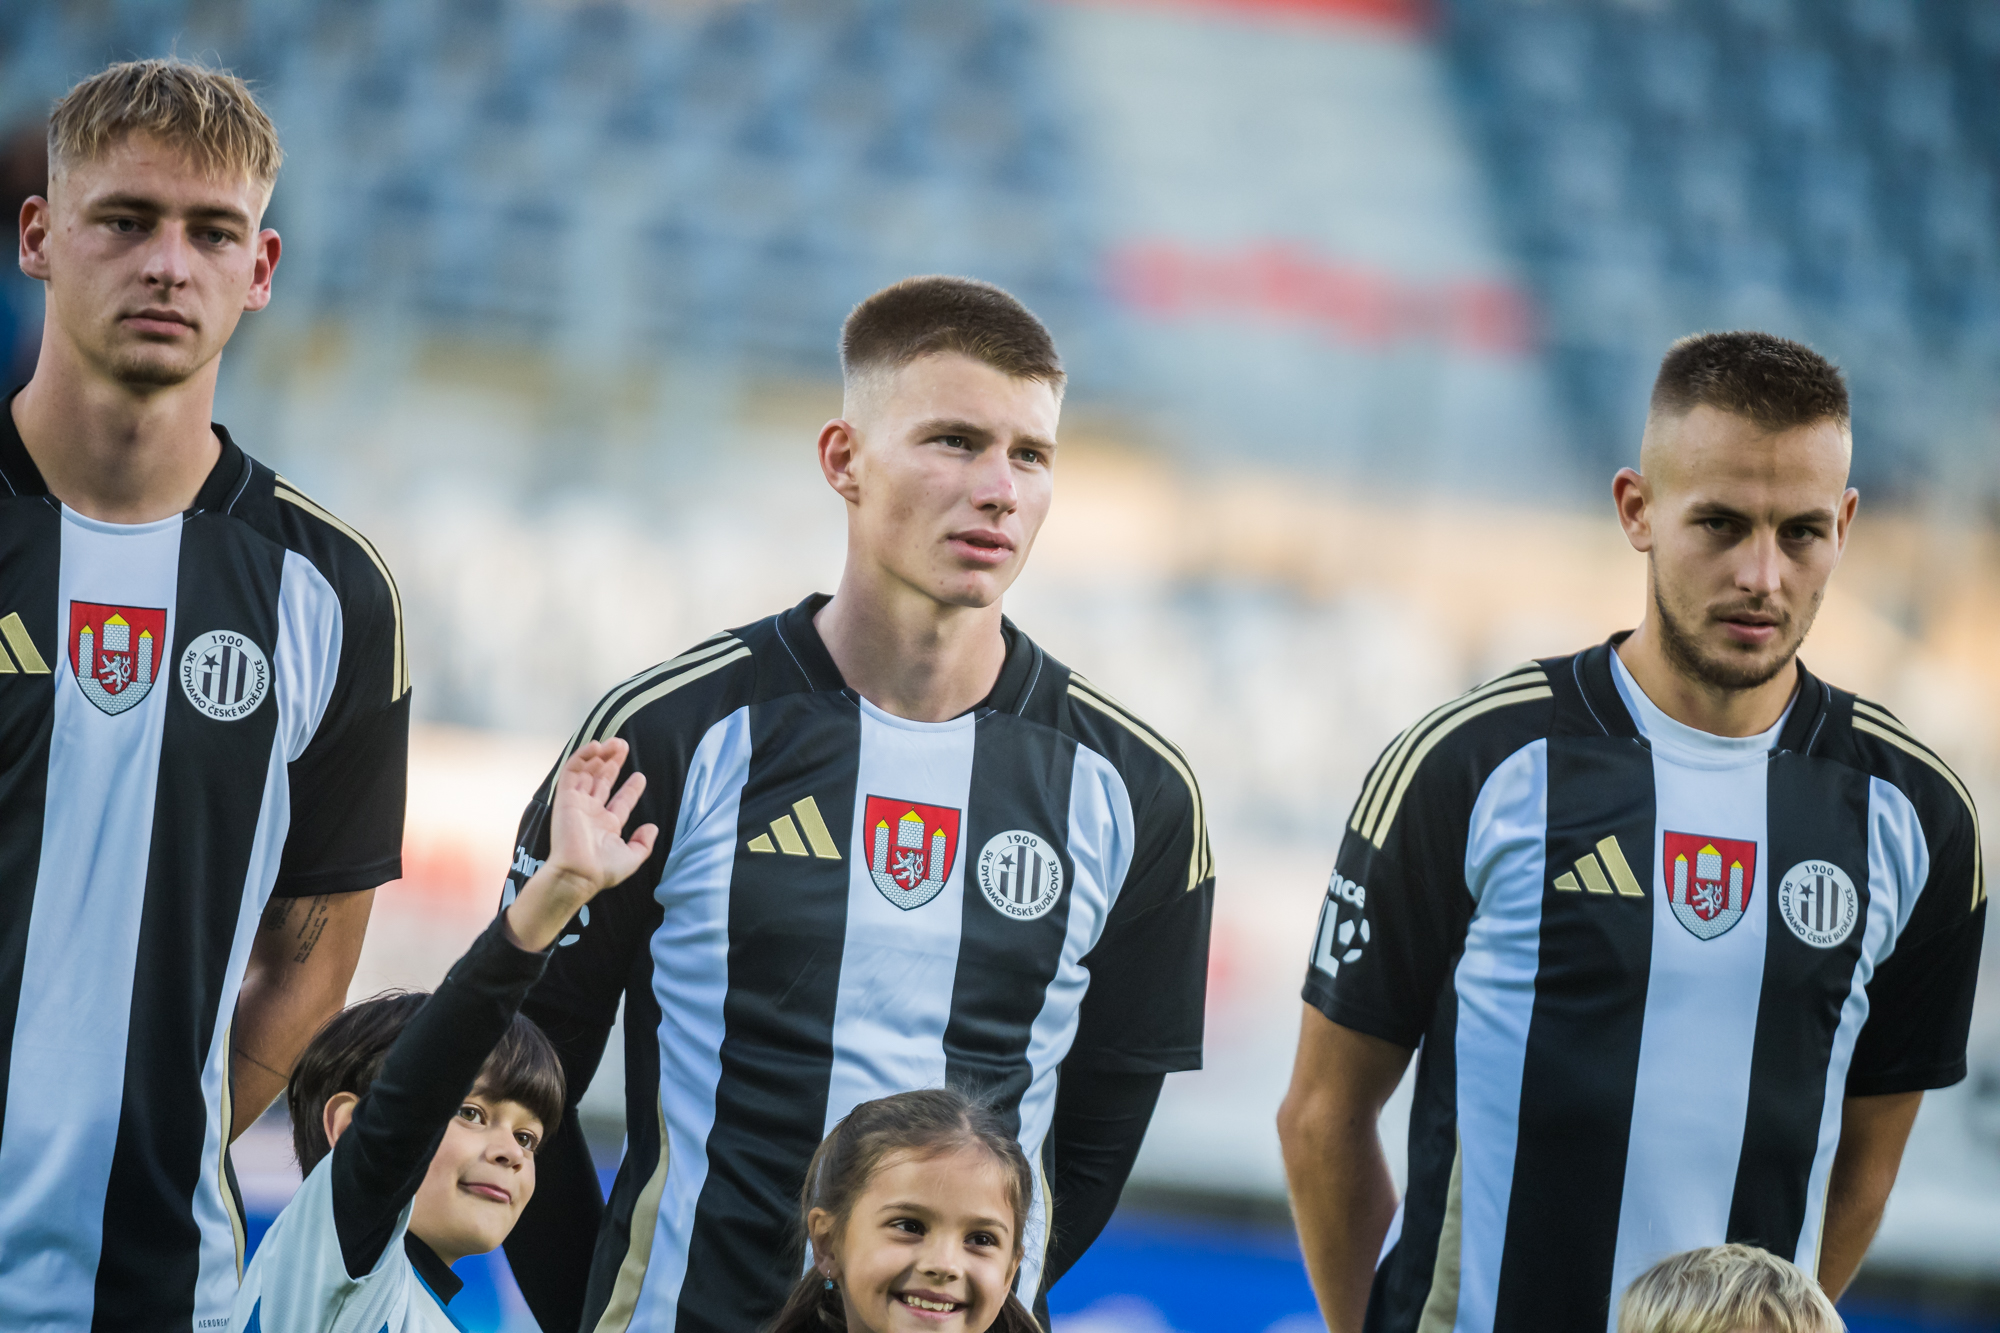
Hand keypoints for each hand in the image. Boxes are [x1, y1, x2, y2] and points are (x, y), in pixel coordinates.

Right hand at [504, 739, 657, 952]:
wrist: (578, 872)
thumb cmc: (602, 870)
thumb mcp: (631, 859)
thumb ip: (643, 843)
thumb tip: (652, 828)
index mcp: (607, 825)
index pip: (620, 801)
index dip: (630, 788)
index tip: (640, 776)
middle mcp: (591, 812)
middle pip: (602, 781)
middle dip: (613, 763)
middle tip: (623, 746)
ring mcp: (577, 804)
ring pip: (588, 772)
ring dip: (600, 756)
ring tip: (615, 743)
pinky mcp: (565, 798)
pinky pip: (571, 772)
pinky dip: (582, 757)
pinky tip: (596, 747)